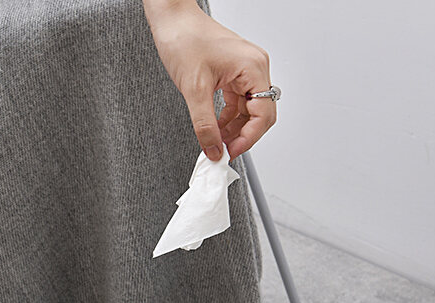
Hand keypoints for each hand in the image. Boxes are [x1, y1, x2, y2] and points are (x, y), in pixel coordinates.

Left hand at [143, 0, 276, 161]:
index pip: (263, 114)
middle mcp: (254, 68)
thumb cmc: (184, 38)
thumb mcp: (194, 89)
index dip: (248, 138)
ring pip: (247, 111)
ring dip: (233, 130)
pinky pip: (237, 103)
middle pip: (259, 115)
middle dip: (242, 136)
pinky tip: (216, 128)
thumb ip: (205, 125)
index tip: (232, 152)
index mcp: (253, 68)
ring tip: (216, 142)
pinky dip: (227, 119)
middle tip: (224, 151)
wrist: (171, 19)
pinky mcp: (233, 73)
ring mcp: (244, 71)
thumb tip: (213, 149)